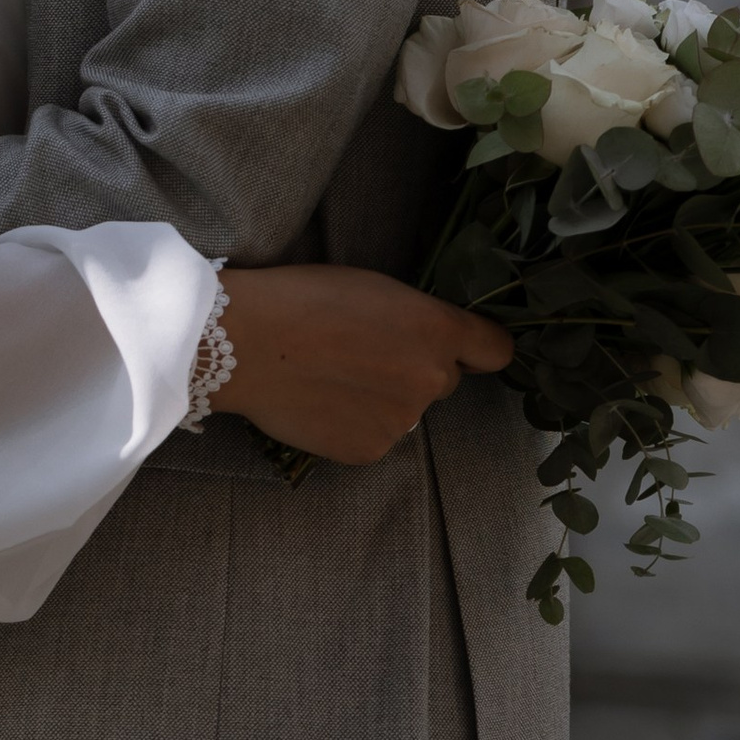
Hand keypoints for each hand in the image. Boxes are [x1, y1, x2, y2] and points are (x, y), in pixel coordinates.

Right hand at [208, 263, 508, 466]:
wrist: (243, 343)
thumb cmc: (303, 299)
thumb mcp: (375, 288)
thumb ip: (417, 320)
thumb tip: (426, 346)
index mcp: (437, 331)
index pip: (495, 350)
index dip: (477, 348)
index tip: (463, 349)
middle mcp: (431, 381)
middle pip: (443, 380)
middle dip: (414, 371)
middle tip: (363, 354)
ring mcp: (402, 422)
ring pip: (405, 411)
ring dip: (381, 400)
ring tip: (330, 378)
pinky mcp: (370, 450)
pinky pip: (374, 436)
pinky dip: (353, 424)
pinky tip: (320, 403)